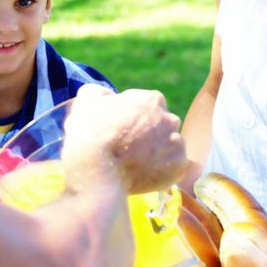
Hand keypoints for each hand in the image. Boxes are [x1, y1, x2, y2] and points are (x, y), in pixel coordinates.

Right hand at [62, 85, 185, 194]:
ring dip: (154, 152)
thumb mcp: (87, 100)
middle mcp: (171, 119)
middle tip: (126, 148)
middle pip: (159, 125)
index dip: (129, 117)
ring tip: (133, 163)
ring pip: (166, 147)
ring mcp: (177, 144)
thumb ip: (100, 91)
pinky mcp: (179, 167)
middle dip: (147, 133)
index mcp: (152, 99)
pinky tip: (141, 174)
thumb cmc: (91, 134)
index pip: (144, 106)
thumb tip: (108, 96)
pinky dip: (159, 171)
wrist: (98, 172)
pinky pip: (170, 168)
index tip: (117, 129)